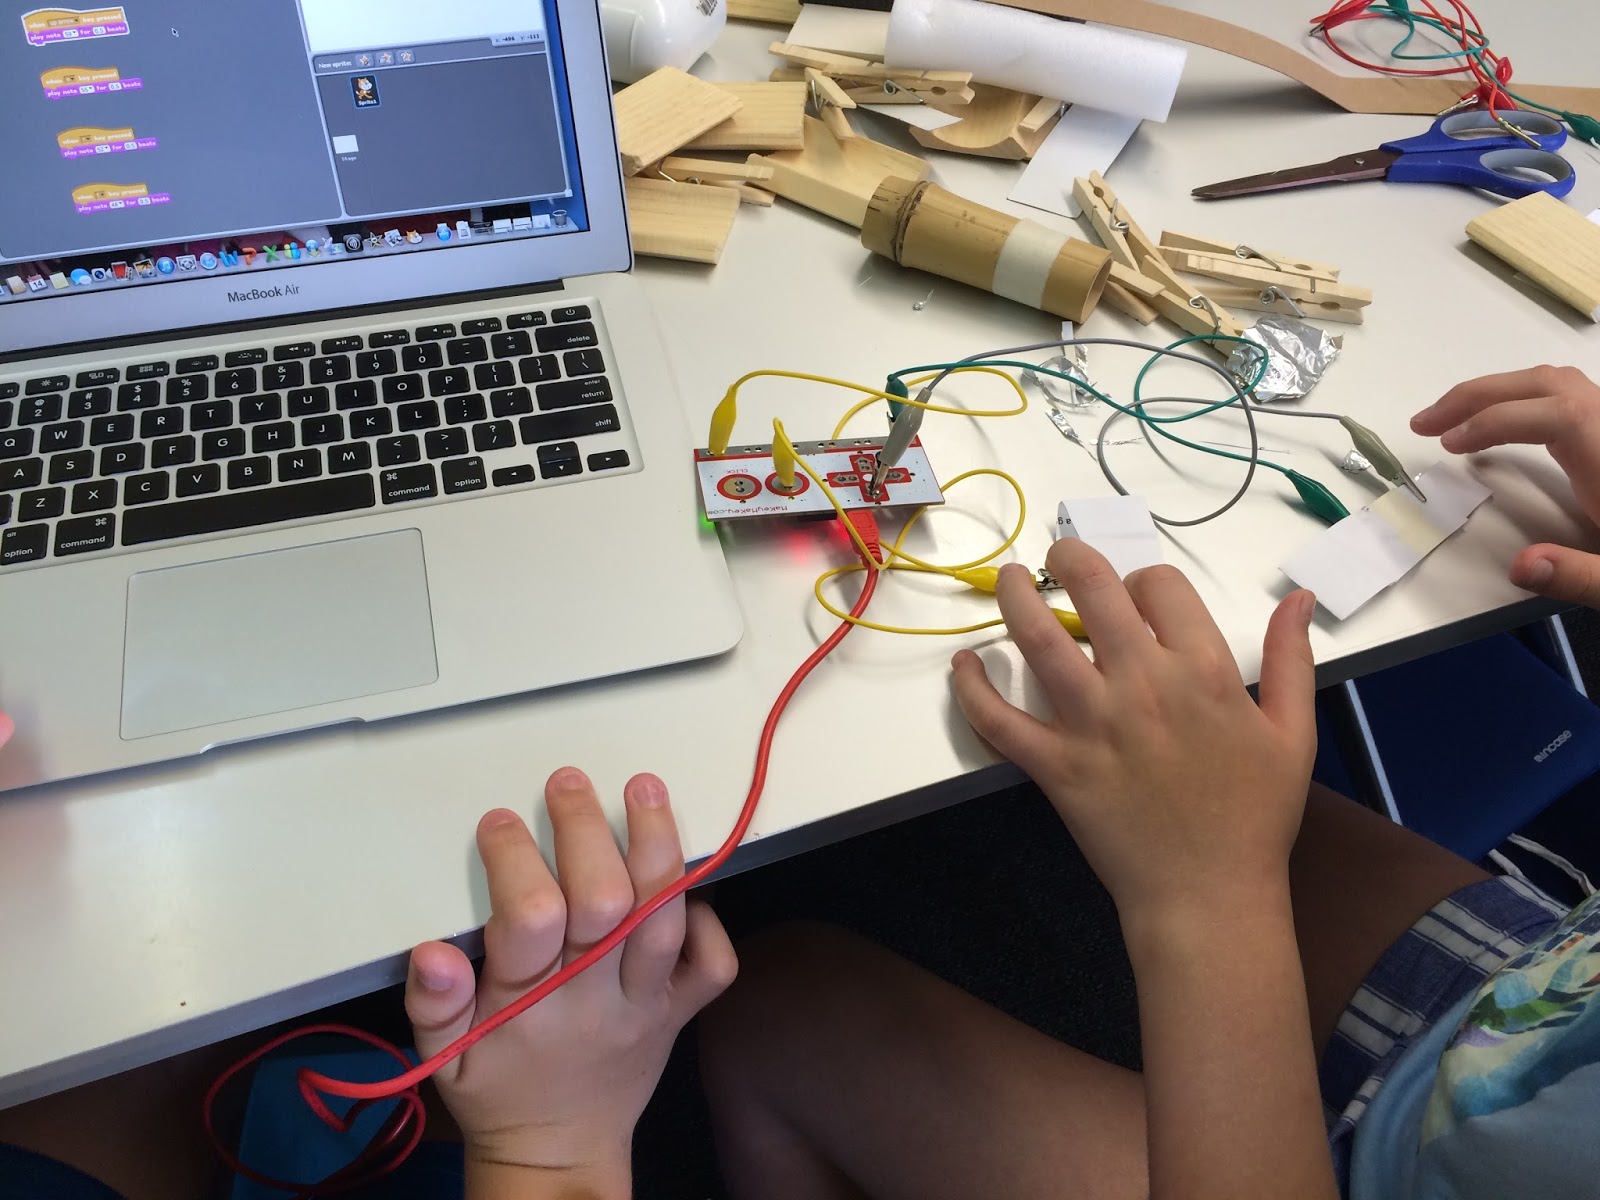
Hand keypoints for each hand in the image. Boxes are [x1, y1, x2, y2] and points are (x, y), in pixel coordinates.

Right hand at [403, 768, 737, 1192]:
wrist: (558, 1151)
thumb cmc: (497, 1088)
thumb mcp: (441, 1056)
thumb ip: (434, 1002)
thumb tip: (432, 950)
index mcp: (526, 1003)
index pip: (530, 920)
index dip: (516, 861)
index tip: (501, 822)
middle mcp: (591, 996)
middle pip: (606, 903)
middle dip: (589, 832)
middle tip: (570, 783)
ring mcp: (643, 1003)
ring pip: (662, 919)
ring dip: (657, 847)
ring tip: (644, 790)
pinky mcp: (678, 1011)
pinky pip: (712, 966)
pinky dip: (708, 921)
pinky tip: (687, 884)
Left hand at [950, 544, 1316, 927]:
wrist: (1210, 895)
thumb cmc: (1254, 817)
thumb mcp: (1293, 734)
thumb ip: (1291, 660)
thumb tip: (1300, 598)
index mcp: (1203, 671)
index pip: (1159, 586)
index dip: (1144, 580)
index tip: (1136, 597)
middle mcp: (1142, 685)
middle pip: (1093, 590)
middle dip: (1070, 559)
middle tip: (1059, 558)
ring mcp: (1092, 724)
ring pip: (1039, 639)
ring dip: (1016, 598)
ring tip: (1009, 579)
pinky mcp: (1055, 764)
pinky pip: (1000, 720)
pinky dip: (973, 689)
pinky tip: (964, 663)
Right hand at [1413, 365, 1599, 604]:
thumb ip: (1580, 575)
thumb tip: (1522, 567)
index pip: (1552, 412)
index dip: (1494, 420)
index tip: (1448, 445)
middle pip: (1547, 383)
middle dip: (1479, 394)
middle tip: (1424, 423)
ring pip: (1557, 385)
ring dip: (1498, 395)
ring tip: (1449, 423)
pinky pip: (1565, 401)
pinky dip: (1519, 404)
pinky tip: (1496, 433)